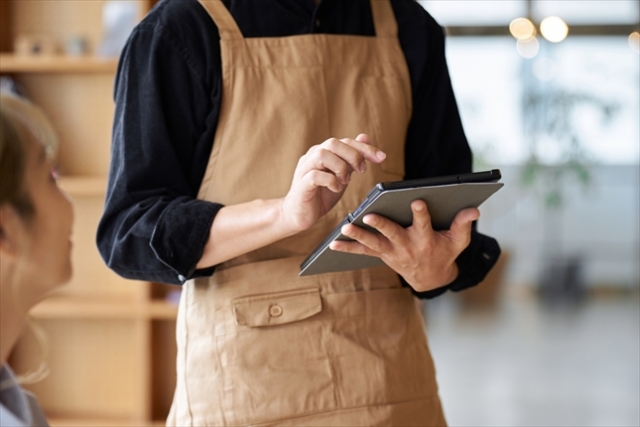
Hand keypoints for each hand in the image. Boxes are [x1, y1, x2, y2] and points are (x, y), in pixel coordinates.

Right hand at [280, 134, 386, 231]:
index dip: (365, 148)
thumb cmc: (320, 194)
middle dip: (353, 156)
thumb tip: (364, 137)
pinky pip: (315, 176)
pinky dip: (330, 181)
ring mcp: (305, 169)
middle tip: (361, 172)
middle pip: (333, 143)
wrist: (299, 214)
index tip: (381, 157)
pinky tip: (336, 189)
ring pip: (323, 155)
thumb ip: (351, 158)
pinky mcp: (301, 185)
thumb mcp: (341, 175)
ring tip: (345, 181)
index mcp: (323, 152)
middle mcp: (312, 156)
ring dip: (340, 168)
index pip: (345, 142)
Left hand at [329, 200, 479, 291]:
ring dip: (358, 235)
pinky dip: (347, 248)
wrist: (430, 278)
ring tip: (345, 226)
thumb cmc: (444, 253)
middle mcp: (406, 246)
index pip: (423, 224)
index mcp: (425, 240)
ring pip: (373, 243)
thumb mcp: (458, 241)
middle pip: (392, 234)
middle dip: (381, 224)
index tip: (417, 201)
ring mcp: (392, 252)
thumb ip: (463, 224)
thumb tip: (474, 209)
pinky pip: (362, 252)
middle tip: (369, 215)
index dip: (421, 213)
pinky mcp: (382, 255)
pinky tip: (332, 243)